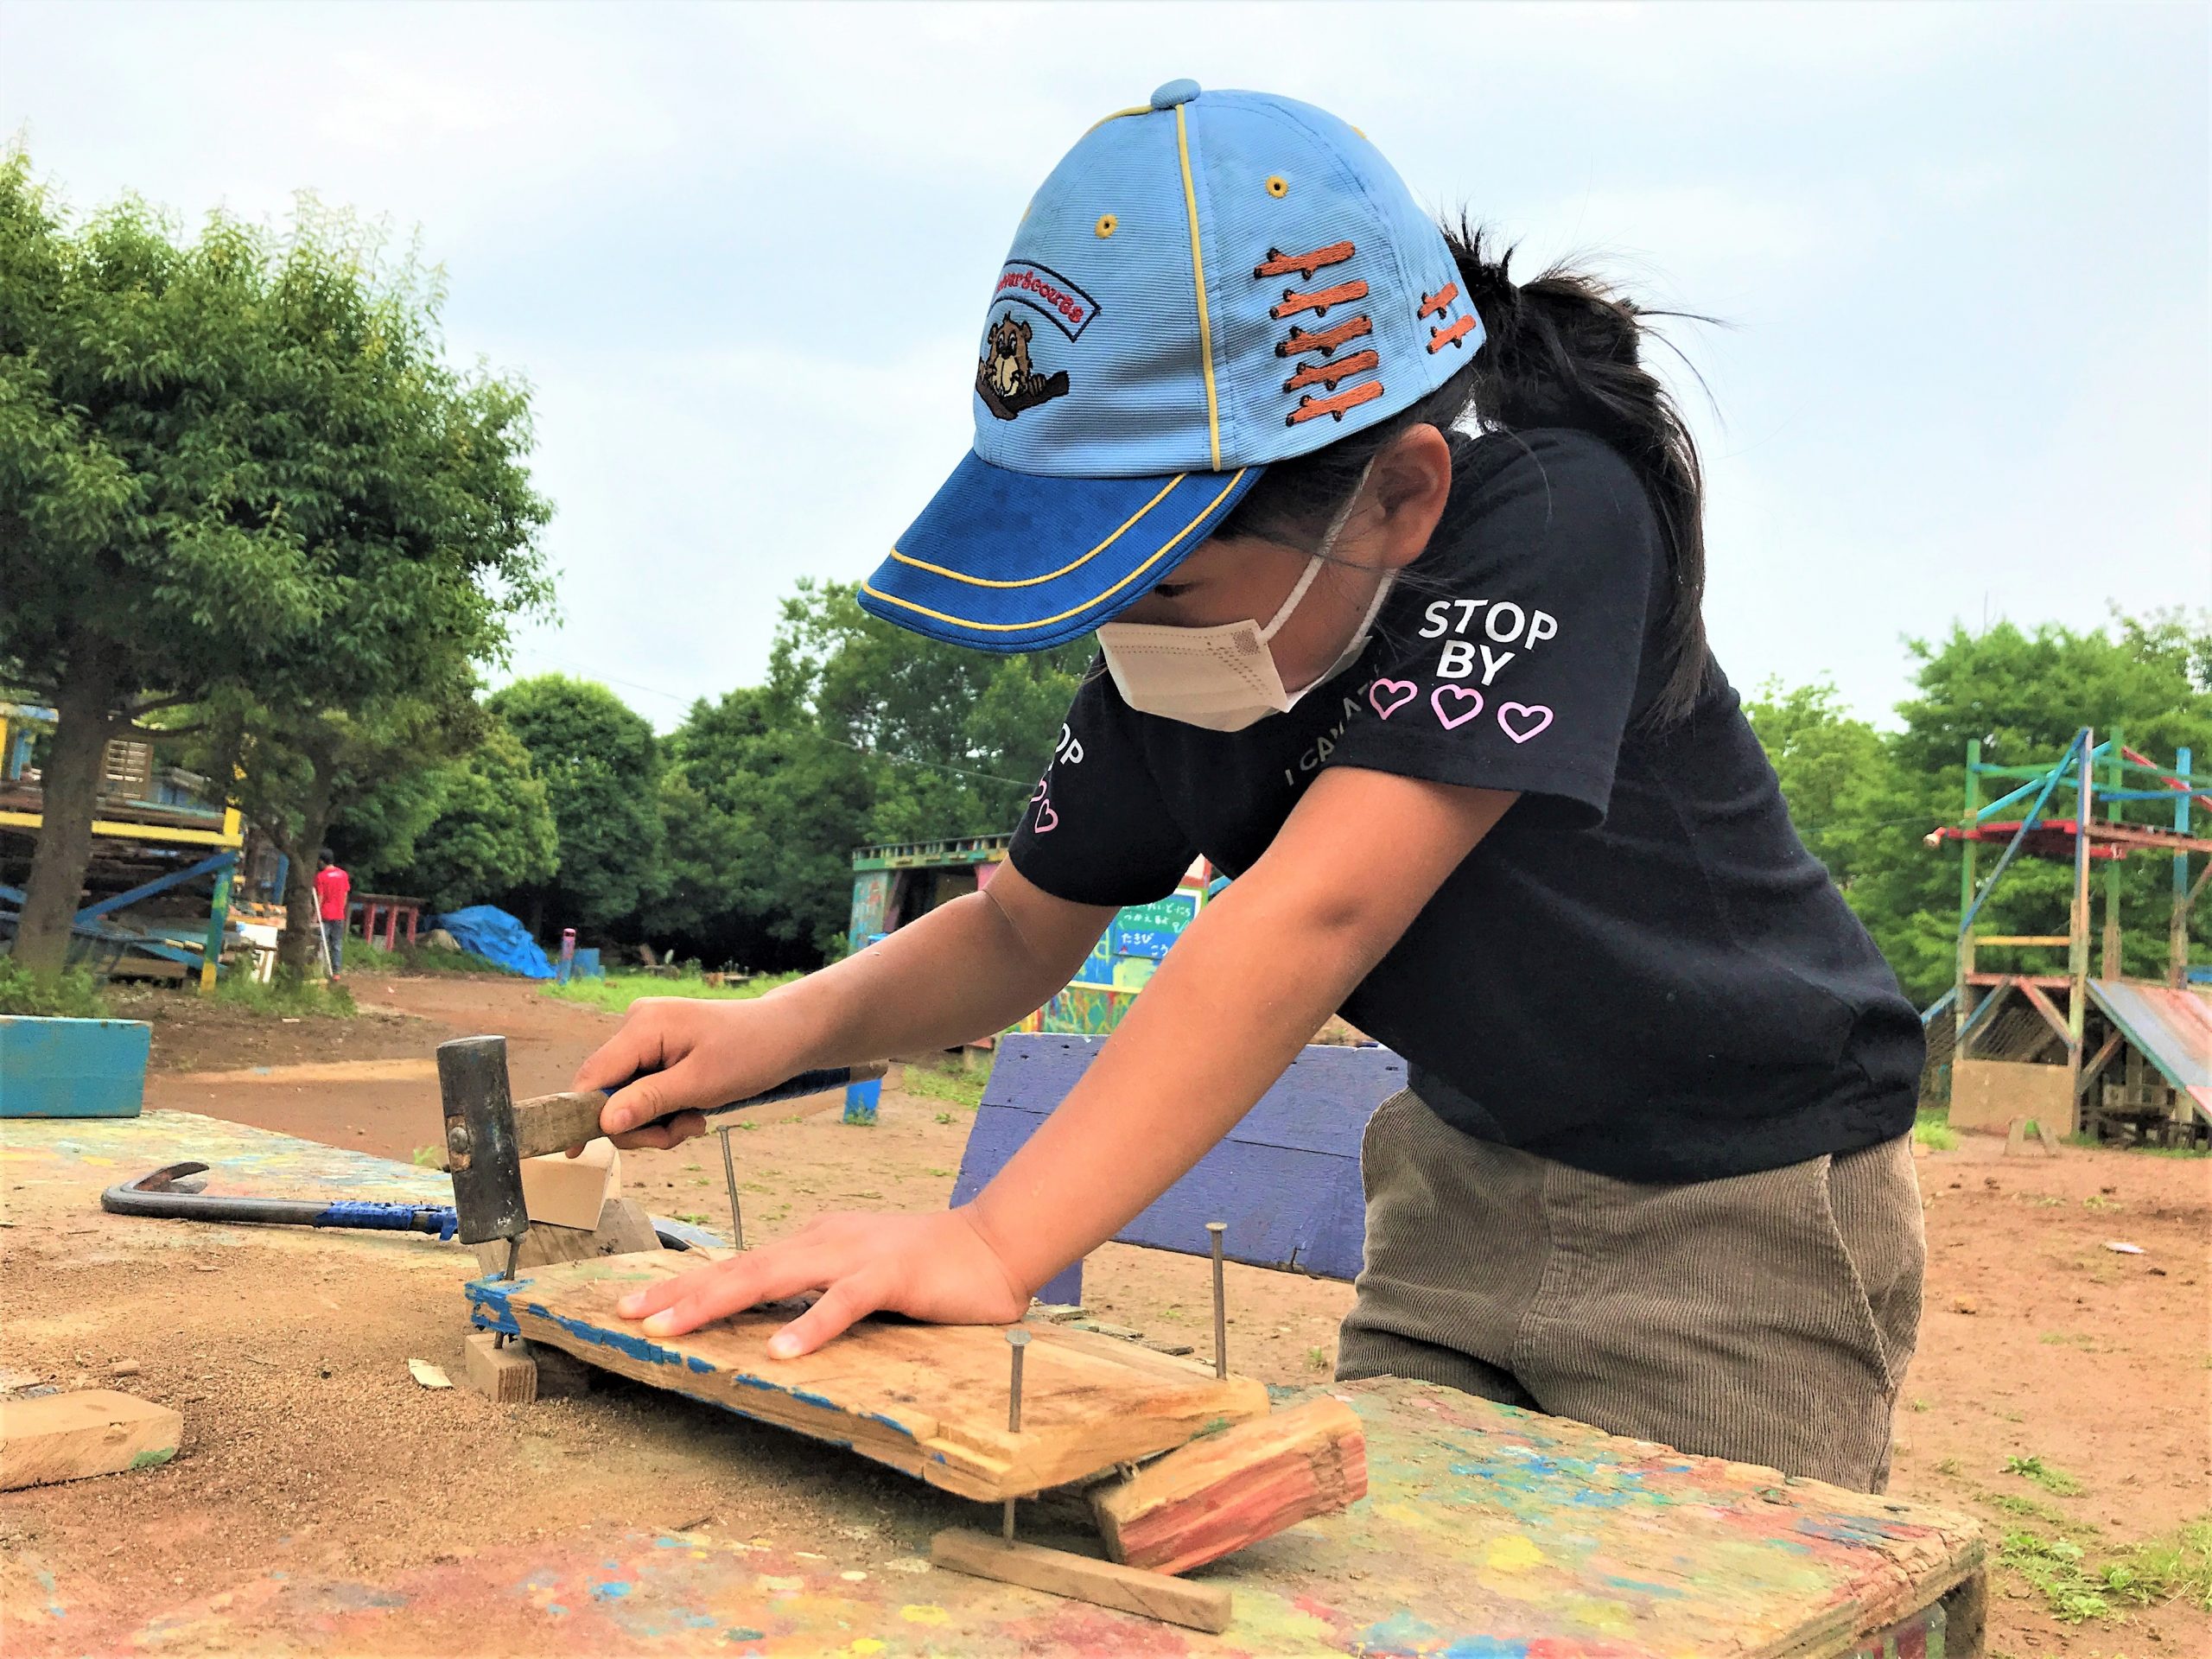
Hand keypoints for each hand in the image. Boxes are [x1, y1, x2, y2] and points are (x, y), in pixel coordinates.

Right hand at [572, 994, 808, 1150]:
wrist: (786, 1034)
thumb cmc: (751, 1053)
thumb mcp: (701, 1084)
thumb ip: (650, 1101)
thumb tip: (603, 1123)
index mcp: (643, 1026)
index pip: (593, 1076)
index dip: (582, 1115)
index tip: (576, 1153)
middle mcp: (637, 1026)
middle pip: (609, 1093)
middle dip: (641, 1125)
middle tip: (678, 1134)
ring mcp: (647, 1037)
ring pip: (628, 1099)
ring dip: (657, 1122)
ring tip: (694, 1121)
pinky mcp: (658, 1050)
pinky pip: (644, 1091)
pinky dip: (665, 1111)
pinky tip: (693, 1112)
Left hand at [615, 1207, 1030, 1355]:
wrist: (994, 1246)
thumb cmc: (928, 1267)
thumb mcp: (859, 1276)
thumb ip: (817, 1291)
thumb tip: (770, 1321)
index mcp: (814, 1243)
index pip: (740, 1264)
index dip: (689, 1285)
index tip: (638, 1307)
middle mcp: (823, 1242)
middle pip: (740, 1268)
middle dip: (681, 1293)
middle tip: (628, 1316)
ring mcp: (854, 1256)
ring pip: (773, 1276)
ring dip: (717, 1301)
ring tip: (671, 1327)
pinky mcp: (891, 1276)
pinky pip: (844, 1303)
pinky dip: (811, 1325)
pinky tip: (780, 1349)